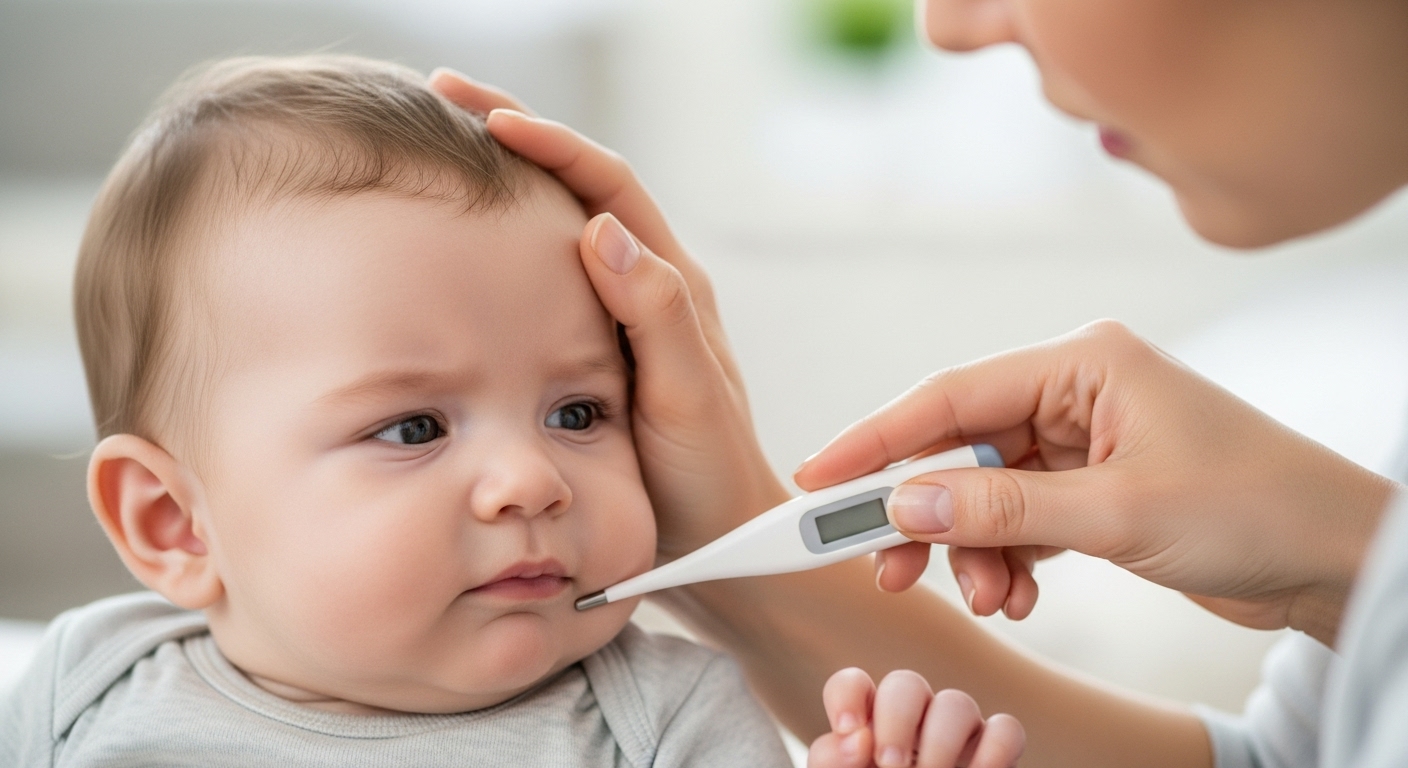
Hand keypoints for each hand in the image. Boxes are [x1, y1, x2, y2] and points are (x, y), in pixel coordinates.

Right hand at [428, 70, 790, 558]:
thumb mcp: (686, 398)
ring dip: (508, 182)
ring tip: (442, 154)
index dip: (549, 142)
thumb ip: (655, 315)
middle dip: (516, 135)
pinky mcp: (600, 350)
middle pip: (580, 187)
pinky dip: (507, 245)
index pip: (607, 185)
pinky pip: (549, 278)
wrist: (723, 543)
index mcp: (669, 285)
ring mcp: (623, 317)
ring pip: (561, 225)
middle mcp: (647, 288)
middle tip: (443, 101)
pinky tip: (464, 250)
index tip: (485, 117)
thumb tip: (600, 229)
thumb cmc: (710, 479)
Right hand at [795, 320, 1397, 644]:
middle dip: (925, 512)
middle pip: (959, 448)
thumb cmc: (1254, 509)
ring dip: (973, 551)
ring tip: (992, 599)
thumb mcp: (1117, 511)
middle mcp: (1074, 392)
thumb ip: (1002, 508)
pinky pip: (1018, 521)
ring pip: (984, 494)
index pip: (951, 395)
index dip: (876, 438)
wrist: (1337, 559)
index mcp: (1081, 362)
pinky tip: (1022, 596)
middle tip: (884, 565)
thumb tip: (906, 504)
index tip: (820, 477)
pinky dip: (1008, 561)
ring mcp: (1082, 441)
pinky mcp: (1093, 488)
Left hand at [809, 668, 1023, 767]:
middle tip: (890, 767)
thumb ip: (833, 760)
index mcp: (867, 724)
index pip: (853, 684)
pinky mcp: (993, 753)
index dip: (847, 696)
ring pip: (958, 702)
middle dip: (896, 720)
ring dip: (941, 742)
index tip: (846, 730)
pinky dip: (994, 751)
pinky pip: (1006, 729)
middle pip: (907, 683)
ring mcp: (956, 733)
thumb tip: (859, 738)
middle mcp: (912, 720)